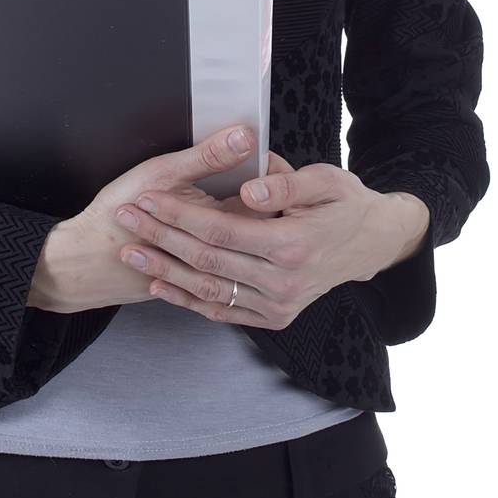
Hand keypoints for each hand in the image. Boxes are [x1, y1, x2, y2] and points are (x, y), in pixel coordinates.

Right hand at [28, 123, 262, 313]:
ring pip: (242, 252)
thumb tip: (245, 136)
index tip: (267, 163)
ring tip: (237, 206)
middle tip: (260, 180)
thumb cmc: (117, 218)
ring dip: (244, 232)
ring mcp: (207, 277)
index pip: (265, 206)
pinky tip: (214, 235)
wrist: (82, 262)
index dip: (269, 183)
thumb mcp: (163, 174)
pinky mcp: (193, 285)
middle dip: (262, 206)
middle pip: (259, 231)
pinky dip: (222, 252)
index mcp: (218, 227)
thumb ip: (208, 157)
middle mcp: (219, 258)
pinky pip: (220, 268)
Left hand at [109, 162, 418, 329]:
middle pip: (207, 261)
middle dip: (160, 238)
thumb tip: (248, 190)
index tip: (148, 197)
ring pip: (209, 291)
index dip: (179, 215)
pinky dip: (187, 299)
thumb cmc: (345, 204)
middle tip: (126, 218)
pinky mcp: (274, 317)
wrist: (370, 244)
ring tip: (131, 249)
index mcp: (294, 245)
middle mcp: (285, 282)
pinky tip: (160, 282)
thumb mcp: (325, 181)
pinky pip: (222, 311)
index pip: (221, 231)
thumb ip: (285, 184)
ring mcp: (279, 305)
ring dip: (164, 271)